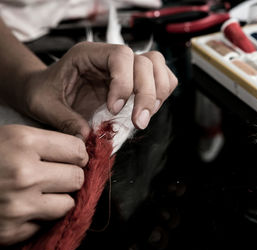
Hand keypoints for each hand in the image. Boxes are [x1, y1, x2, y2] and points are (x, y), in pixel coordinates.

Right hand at [0, 125, 87, 245]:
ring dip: (58, 199)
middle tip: (55, 176)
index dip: (77, 154)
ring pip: (67, 204)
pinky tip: (23, 207)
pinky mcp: (12, 230)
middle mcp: (24, 173)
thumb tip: (83, 149)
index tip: (71, 158)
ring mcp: (18, 205)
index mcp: (23, 142)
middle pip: (77, 178)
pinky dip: (40, 217)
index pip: (78, 150)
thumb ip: (46, 142)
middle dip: (69, 177)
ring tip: (39, 193)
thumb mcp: (9, 137)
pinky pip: (47, 223)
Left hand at [24, 42, 176, 138]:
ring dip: (158, 94)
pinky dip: (161, 94)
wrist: (44, 91)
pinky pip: (160, 78)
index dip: (124, 82)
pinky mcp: (134, 81)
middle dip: (146, 94)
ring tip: (143, 118)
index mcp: (89, 54)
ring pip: (158, 66)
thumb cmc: (43, 93)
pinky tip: (147, 111)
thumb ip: (65, 120)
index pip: (121, 56)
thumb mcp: (45, 106)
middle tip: (138, 123)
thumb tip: (88, 137)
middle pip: (146, 62)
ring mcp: (125, 68)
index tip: (114, 110)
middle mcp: (111, 57)